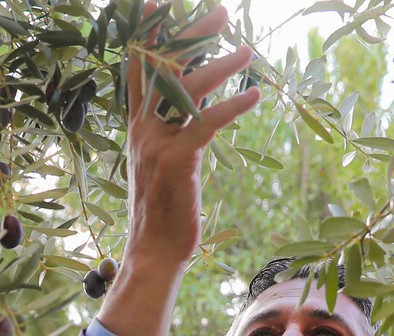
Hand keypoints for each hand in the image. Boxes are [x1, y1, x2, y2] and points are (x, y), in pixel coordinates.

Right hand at [99, 3, 258, 335]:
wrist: (152, 254)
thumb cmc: (162, 212)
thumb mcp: (162, 164)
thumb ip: (172, 132)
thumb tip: (194, 110)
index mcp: (137, 126)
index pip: (139, 68)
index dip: (148, 33)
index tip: (157, 2)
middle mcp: (142, 129)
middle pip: (164, 67)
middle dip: (191, 34)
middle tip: (220, 11)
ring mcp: (157, 144)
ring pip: (187, 90)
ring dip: (221, 65)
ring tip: (249, 50)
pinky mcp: (177, 163)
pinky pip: (206, 124)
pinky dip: (233, 107)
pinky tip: (256, 95)